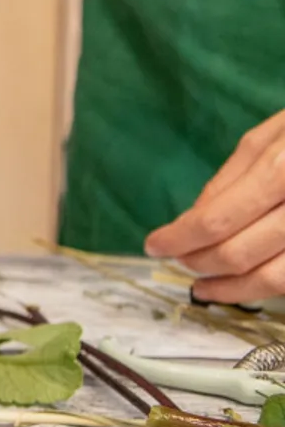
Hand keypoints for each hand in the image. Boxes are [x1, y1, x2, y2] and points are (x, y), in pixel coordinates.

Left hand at [146, 111, 284, 303]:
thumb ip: (231, 178)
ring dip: (232, 288)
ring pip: (275, 279)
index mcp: (282, 169)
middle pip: (241, 252)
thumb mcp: (271, 137)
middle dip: (200, 263)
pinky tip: (247, 284)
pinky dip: (269, 287)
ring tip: (205, 287)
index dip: (180, 237)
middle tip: (179, 264)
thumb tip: (193, 218)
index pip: (218, 218)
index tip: (154, 245)